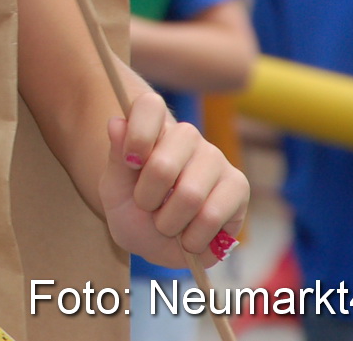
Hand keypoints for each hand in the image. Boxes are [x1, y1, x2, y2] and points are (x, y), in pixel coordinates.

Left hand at [99, 91, 246, 268]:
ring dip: (170, 223)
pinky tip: (189, 236)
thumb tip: (115, 122)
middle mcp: (187, 135)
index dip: (137, 136)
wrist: (157, 247)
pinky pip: (212, 215)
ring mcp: (215, 158)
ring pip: (189, 195)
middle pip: (162, 165)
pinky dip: (193, 237)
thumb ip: (116, 157)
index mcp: (154, 127)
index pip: (149, 105)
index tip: (129, 163)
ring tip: (168, 223)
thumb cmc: (133, 211)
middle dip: (147, 200)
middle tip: (147, 207)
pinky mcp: (238, 185)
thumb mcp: (114, 189)